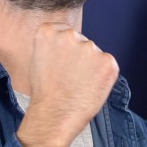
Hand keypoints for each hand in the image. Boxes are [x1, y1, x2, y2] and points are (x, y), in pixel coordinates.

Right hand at [18, 23, 119, 146]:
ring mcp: (90, 47)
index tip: (62, 64)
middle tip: (70, 78)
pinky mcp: (107, 61)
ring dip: (91, 67)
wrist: (53, 115)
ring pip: (95, 54)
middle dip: (80, 57)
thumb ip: (53, 46)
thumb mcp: (38, 59)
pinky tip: (89, 89)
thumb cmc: (45, 92)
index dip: (65, 51)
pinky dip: (103, 77)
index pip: (64, 32)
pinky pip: (108, 65)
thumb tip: (70, 45)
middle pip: (81, 41)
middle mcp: (69, 34)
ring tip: (78, 86)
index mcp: (48, 31)